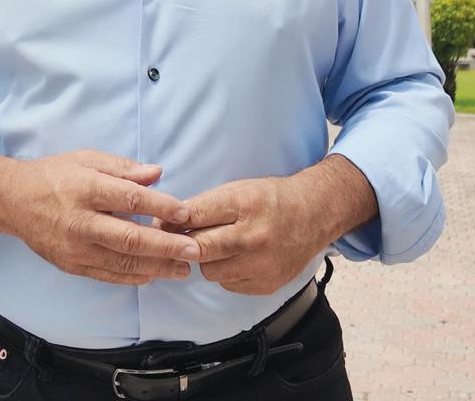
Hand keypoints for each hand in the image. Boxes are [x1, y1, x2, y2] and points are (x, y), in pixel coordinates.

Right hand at [9, 150, 198, 286]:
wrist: (14, 201)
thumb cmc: (56, 174)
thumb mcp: (88, 158)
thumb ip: (123, 168)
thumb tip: (157, 173)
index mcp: (85, 188)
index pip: (130, 199)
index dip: (160, 206)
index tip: (185, 213)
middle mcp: (80, 222)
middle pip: (129, 238)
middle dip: (166, 246)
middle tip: (194, 250)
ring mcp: (75, 248)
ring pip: (121, 263)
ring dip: (156, 267)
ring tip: (183, 267)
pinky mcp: (71, 265)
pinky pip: (108, 275)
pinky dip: (133, 277)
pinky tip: (154, 274)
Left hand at [179, 175, 325, 295]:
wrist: (313, 215)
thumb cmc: (271, 199)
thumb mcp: (238, 189)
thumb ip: (204, 205)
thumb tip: (167, 221)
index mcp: (244, 204)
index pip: (196, 215)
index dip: (173, 220)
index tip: (161, 222)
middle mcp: (253, 236)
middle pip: (199, 248)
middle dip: (184, 243)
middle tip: (180, 238)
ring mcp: (261, 264)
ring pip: (210, 271)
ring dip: (206, 259)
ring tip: (216, 245)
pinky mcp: (265, 284)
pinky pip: (228, 284)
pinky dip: (225, 272)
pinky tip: (235, 258)